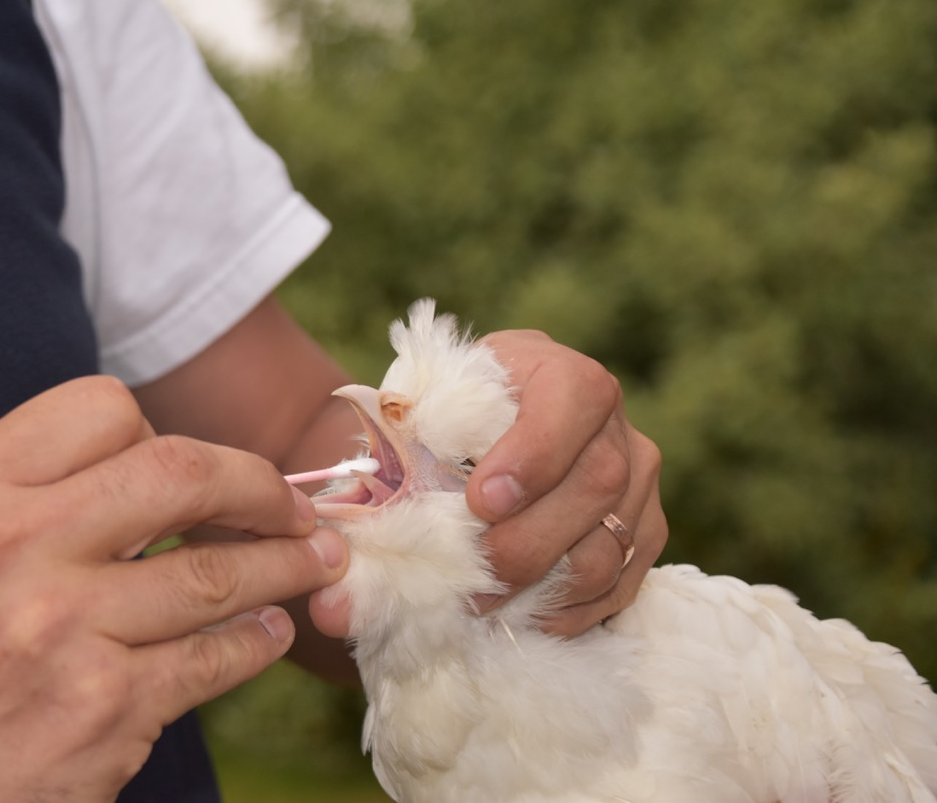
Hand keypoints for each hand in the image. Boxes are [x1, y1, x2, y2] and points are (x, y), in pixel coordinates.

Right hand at [0, 376, 347, 802]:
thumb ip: (35, 489)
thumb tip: (168, 461)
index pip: (102, 408)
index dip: (165, 434)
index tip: (196, 472)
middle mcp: (6, 546)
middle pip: (179, 470)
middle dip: (259, 485)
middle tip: (294, 507)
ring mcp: (58, 626)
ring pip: (215, 570)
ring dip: (286, 563)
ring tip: (314, 561)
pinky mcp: (103, 704)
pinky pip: (217, 654)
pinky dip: (259, 640)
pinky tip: (269, 631)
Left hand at [311, 330, 664, 637]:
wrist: (490, 431)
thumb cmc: (449, 420)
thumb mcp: (421, 408)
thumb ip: (393, 447)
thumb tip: (350, 544)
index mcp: (563, 375)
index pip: (573, 403)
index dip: (534, 454)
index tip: (481, 501)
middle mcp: (616, 426)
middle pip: (596, 485)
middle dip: (529, 542)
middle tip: (473, 579)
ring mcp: (639, 484)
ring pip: (611, 546)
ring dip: (545, 588)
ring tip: (483, 606)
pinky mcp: (643, 535)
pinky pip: (621, 585)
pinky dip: (570, 612)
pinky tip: (521, 617)